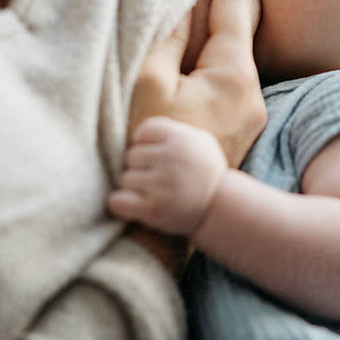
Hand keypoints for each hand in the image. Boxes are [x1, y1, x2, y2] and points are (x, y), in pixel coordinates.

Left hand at [109, 116, 227, 235]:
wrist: (221, 205)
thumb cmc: (204, 169)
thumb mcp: (198, 139)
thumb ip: (170, 130)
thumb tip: (136, 134)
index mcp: (179, 138)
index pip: (144, 131)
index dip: (146, 142)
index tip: (156, 152)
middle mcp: (170, 159)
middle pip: (131, 155)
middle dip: (140, 165)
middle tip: (154, 173)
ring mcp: (161, 185)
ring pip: (124, 178)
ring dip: (134, 185)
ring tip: (151, 189)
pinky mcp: (154, 209)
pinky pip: (118, 201)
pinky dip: (121, 202)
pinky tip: (132, 202)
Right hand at [126, 0, 265, 168]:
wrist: (177, 214)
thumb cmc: (154, 146)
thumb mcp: (150, 84)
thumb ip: (171, 38)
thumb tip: (186, 4)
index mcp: (234, 74)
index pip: (234, 5)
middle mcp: (252, 91)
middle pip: (244, 26)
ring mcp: (250, 112)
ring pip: (238, 50)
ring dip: (222, 20)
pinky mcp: (239, 127)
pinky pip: (232, 73)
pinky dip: (219, 48)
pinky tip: (204, 39)